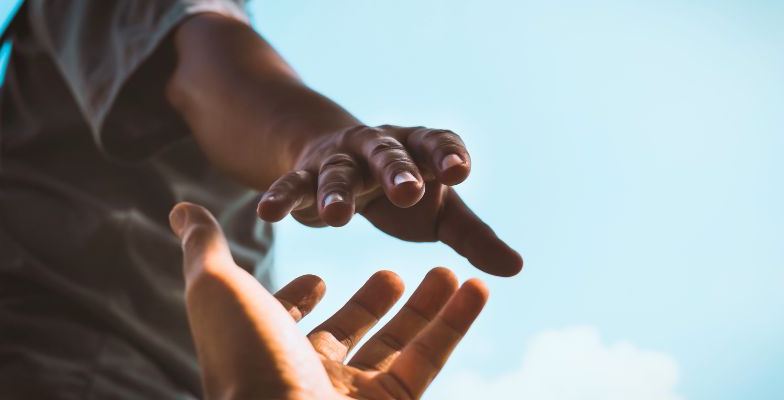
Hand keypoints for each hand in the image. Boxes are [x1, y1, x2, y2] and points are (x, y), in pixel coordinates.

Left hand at [169, 202, 488, 398]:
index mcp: (266, 349)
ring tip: (449, 271)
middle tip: (394, 273)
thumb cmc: (245, 359)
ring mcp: (352, 395)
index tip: (317, 278)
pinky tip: (476, 286)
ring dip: (426, 307)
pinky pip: (430, 358)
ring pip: (398, 345)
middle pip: (349, 332)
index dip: (299, 299)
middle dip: (372, 302)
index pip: (285, 321)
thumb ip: (205, 248)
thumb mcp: (219, 290)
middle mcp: (308, 375)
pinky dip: (456, 322)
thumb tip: (181, 207)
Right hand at [256, 124, 522, 275]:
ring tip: (337, 218)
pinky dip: (281, 196)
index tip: (459, 171)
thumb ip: (474, 237)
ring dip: (336, 191)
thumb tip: (516, 269)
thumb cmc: (403, 191)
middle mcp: (381, 148)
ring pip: (338, 172)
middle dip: (398, 171)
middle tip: (408, 191)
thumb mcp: (440, 212)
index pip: (437, 144)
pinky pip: (292, 184)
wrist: (342, 160)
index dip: (447, 155)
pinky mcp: (306, 174)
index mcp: (420, 150)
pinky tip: (267, 212)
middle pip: (390, 154)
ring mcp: (341, 159)